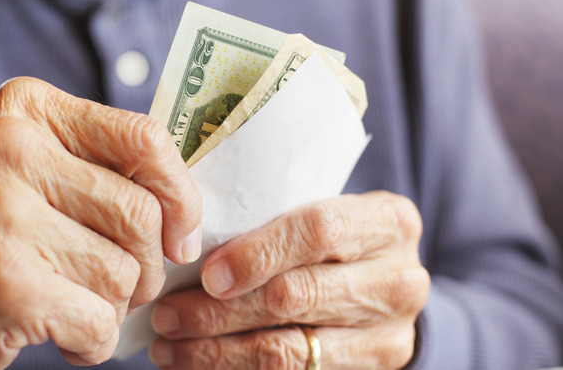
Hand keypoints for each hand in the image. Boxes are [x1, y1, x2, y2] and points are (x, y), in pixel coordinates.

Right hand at [0, 77, 201, 368]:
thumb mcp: (26, 170)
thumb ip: (98, 168)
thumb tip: (188, 204)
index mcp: (27, 107)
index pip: (145, 139)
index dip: (182, 195)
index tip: (182, 236)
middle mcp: (11, 146)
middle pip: (141, 214)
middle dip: (147, 267)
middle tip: (122, 288)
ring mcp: (2, 210)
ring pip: (124, 272)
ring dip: (114, 307)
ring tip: (74, 306)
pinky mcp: (3, 278)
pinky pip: (99, 321)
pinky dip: (93, 342)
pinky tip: (64, 336)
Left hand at [149, 191, 428, 368]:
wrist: (387, 286)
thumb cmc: (335, 239)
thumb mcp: (322, 210)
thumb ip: (273, 218)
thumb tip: (186, 240)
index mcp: (388, 222)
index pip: (318, 231)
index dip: (257, 253)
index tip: (205, 274)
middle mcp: (398, 280)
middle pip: (296, 297)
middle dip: (218, 312)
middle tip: (166, 315)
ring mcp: (389, 336)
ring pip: (289, 353)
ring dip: (216, 353)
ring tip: (168, 348)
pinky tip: (198, 366)